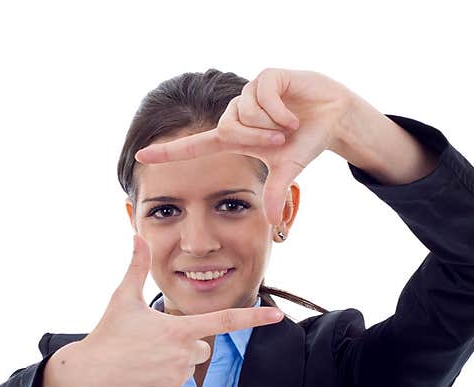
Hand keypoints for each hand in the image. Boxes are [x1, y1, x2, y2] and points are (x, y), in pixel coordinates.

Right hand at [53, 234, 284, 386]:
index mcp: (178, 328)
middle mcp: (182, 354)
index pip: (224, 322)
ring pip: (187, 368)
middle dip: (182, 345)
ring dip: (171, 365)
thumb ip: (136, 267)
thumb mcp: (122, 298)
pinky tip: (140, 378)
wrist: (87, 373)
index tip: (277, 316)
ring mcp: (175, 379)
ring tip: (142, 361)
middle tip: (151, 344)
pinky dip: (160, 385)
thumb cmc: (107, 333)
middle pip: (200, 347)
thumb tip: (138, 236)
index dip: (254, 318)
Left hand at [134, 68, 354, 225]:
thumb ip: (275, 192)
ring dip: (273, 124)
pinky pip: (264, 97)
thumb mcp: (287, 170)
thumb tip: (274, 222)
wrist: (333, 116)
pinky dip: (281, 110)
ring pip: (247, 113)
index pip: (194, 146)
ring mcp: (249, 94)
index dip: (169, 152)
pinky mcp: (265, 77)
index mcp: (234, 137)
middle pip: (228, 130)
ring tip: (290, 123)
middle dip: (258, 139)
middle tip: (282, 140)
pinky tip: (294, 110)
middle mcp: (236, 115)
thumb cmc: (305, 142)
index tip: (140, 156)